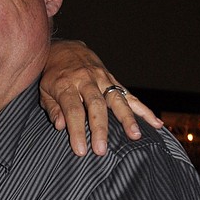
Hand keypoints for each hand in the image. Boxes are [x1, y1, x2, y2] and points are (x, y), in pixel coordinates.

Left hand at [40, 39, 162, 156]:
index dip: (77, 131)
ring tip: (135, 136)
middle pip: (96, 105)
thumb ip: (52, 108)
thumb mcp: (44, 91)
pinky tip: (155, 122)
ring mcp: (102, 79)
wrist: (66, 48)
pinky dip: (143, 109)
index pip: (73, 110)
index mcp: (66, 85)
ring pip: (116, 99)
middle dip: (100, 128)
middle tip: (102, 150)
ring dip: (127, 118)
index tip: (80, 150)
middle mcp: (86, 80)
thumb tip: (60, 126)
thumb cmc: (53, 75)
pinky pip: (130, 95)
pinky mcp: (113, 80)